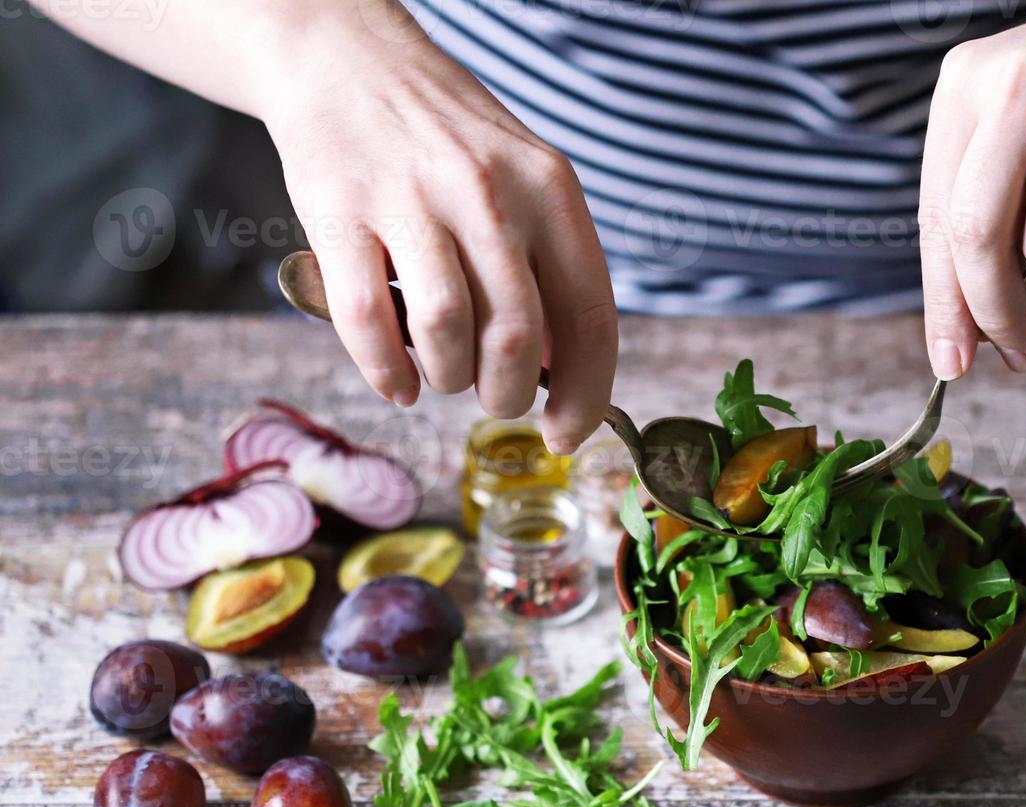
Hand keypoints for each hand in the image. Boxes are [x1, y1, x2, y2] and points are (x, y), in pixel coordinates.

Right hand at [262, 8, 615, 452]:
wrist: (345, 60)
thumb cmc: (447, 142)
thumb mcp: (524, 183)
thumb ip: (549, 268)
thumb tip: (568, 374)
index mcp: (550, 192)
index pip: (590, 317)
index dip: (586, 394)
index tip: (566, 433)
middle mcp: (488, 194)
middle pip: (518, 339)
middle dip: (509, 394)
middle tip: (493, 395)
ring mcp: (411, 201)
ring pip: (446, 336)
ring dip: (448, 381)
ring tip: (442, 376)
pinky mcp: (340, 213)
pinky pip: (368, 321)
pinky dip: (385, 371)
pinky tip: (396, 380)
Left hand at [919, 0, 1025, 377]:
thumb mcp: (1012, 119)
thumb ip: (981, 207)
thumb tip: (965, 330)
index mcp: (964, 89)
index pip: (936, 219)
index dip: (942, 302)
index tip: (949, 363)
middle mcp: (1014, 91)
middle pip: (978, 240)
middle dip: (995, 316)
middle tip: (1018, 354)